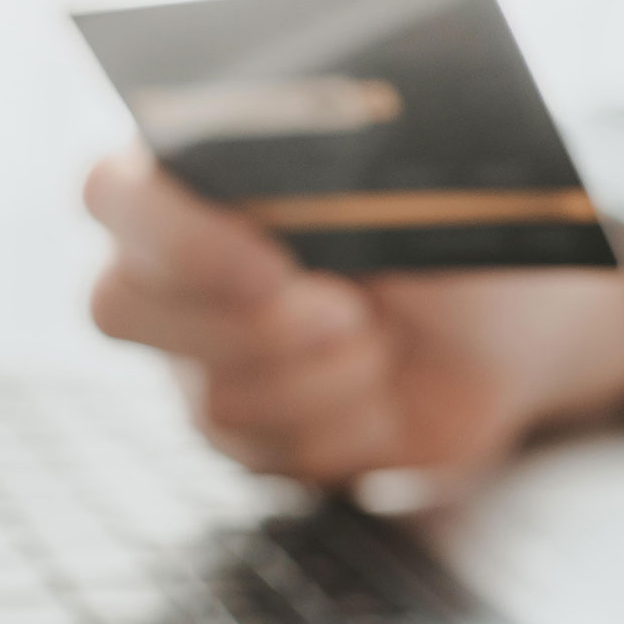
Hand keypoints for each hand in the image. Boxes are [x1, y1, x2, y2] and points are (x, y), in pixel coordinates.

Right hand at [82, 146, 623, 484]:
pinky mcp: (244, 434)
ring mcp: (199, 357)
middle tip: (351, 312)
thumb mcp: (410, 182)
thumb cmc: (454, 227)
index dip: (176, 237)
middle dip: (252, 324)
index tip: (270, 265)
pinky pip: (262, 452)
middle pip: (122, 306)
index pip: (114, 194)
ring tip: (385, 340)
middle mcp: (174, 268)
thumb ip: (339, 171)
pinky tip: (385, 393)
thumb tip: (301, 193)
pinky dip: (346, 426)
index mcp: (196, 176)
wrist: (509, 325)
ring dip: (325, 375)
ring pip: (210, 394)